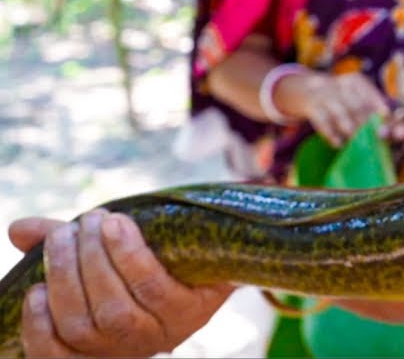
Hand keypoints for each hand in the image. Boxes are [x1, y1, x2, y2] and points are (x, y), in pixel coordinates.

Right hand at [9, 211, 231, 357]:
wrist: (220, 246)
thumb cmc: (151, 256)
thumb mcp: (102, 252)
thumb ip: (61, 244)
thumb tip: (18, 229)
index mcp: (103, 343)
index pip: (58, 355)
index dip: (39, 329)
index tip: (32, 289)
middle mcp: (133, 346)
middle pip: (84, 324)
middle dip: (67, 273)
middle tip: (66, 231)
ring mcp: (166, 330)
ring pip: (115, 310)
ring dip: (96, 261)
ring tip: (94, 220)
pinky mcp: (196, 309)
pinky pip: (154, 287)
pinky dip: (129, 256)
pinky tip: (116, 227)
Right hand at [278, 70, 389, 146]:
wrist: (306, 90)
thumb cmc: (342, 100)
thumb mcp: (356, 96)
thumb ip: (374, 110)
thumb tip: (394, 127)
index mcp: (356, 82)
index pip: (371, 95)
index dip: (380, 108)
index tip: (387, 120)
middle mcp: (341, 86)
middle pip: (357, 106)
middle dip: (367, 125)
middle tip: (376, 139)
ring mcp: (325, 95)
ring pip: (341, 114)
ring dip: (351, 130)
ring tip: (358, 144)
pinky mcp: (311, 107)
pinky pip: (322, 122)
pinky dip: (331, 134)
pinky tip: (338, 144)